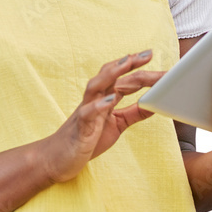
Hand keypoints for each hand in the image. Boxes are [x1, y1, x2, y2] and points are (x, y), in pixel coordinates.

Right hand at [39, 51, 163, 183]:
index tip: (154, 57)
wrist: (56, 159)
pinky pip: (87, 113)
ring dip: (111, 73)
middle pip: (111, 75)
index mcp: (105, 98)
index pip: (124, 78)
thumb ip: (135, 113)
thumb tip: (156, 102)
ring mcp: (86, 110)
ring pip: (96, 86)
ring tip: (127, 63)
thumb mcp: (117, 124)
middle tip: (148, 53)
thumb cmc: (86, 139)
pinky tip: (110, 100)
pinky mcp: (80, 127)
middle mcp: (95, 100)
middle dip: (129, 63)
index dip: (139, 68)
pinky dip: (98, 105)